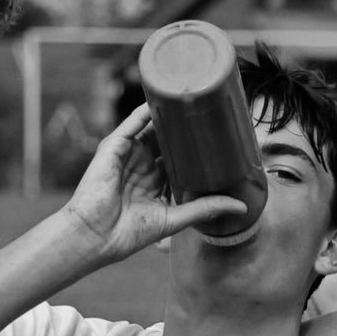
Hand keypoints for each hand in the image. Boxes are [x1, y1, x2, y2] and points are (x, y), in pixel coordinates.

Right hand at [61, 104, 245, 263]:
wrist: (95, 236)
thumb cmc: (128, 234)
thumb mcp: (175, 218)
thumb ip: (206, 208)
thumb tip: (242, 206)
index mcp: (155, 183)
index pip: (181, 160)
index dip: (198, 150)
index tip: (220, 139)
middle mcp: (142, 166)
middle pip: (169, 140)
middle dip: (188, 129)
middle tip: (212, 114)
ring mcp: (127, 155)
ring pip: (153, 128)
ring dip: (170, 115)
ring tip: (193, 100)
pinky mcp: (113, 147)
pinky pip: (131, 123)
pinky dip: (146, 110)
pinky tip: (164, 99)